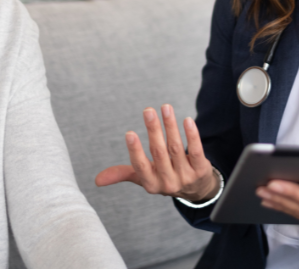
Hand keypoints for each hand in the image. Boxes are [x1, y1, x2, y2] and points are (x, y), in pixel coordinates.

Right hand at [95, 105, 217, 202]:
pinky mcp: (201, 170)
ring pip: (176, 147)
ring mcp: (186, 177)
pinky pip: (196, 150)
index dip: (135, 151)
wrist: (196, 190)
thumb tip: (97, 180)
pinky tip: (187, 120)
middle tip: (148, 111)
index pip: (141, 167)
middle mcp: (168, 182)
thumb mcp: (144, 178)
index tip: (130, 134)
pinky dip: (192, 135)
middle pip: (159, 153)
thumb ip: (123, 174)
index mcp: (151, 184)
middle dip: (153, 130)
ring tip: (165, 108)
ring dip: (170, 126)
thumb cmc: (165, 178)